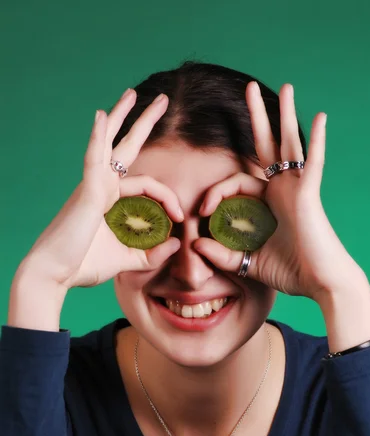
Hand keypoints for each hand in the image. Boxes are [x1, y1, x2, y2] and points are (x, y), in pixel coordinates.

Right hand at [20, 90, 182, 289]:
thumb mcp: (126, 260)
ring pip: (111, 145)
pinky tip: (102, 115)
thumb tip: (175, 244)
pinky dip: (97, 137)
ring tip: (135, 93)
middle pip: (125, 147)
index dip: (169, 198)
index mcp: (110, 200)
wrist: (54, 274)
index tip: (181, 218)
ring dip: (123, 117)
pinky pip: (93, 158)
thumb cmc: (83, 265)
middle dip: (144, 123)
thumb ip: (151, 255)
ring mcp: (93, 186)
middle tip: (163, 101)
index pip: (147, 185)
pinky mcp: (87, 192)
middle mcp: (102, 187)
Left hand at [195, 83, 365, 301]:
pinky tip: (319, 117)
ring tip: (285, 87)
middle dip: (257, 118)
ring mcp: (296, 188)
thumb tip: (195, 246)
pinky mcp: (309, 194)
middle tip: (249, 88)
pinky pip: (314, 163)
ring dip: (285, 116)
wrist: (320, 283)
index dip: (214, 193)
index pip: (235, 183)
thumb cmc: (290, 273)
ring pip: (289, 145)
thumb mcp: (247, 262)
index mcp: (266, 203)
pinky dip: (317, 141)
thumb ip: (222, 255)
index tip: (200, 212)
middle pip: (266, 146)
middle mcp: (281, 190)